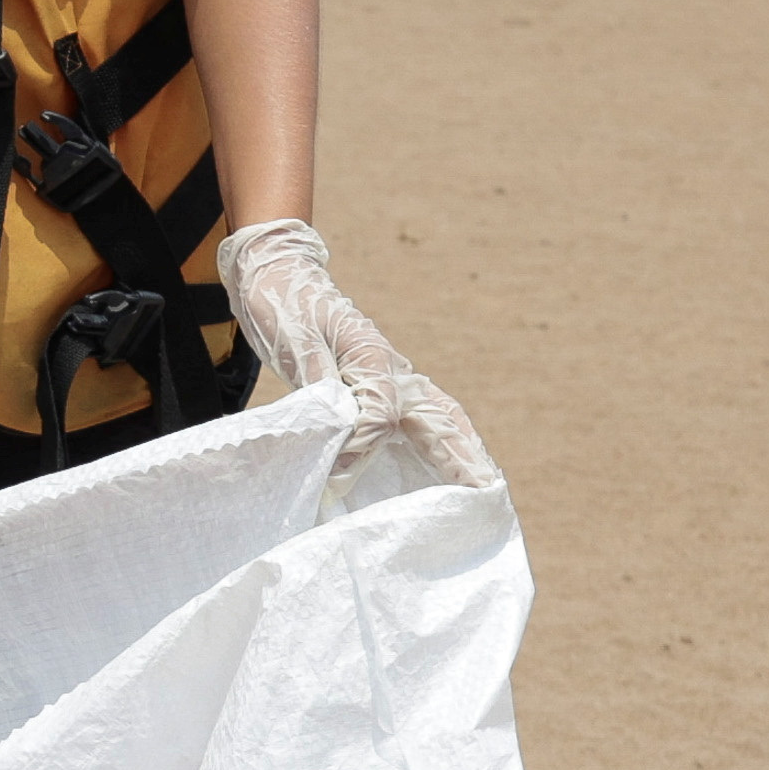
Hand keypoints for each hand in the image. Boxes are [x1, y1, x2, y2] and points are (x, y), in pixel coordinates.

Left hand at [216, 219, 498, 490]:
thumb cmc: (285, 304)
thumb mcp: (298, 342)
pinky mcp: (379, 388)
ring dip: (462, 455)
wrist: (278, 275)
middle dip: (466, 457)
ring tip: (484, 491)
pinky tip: (443, 478)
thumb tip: (349, 432)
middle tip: (490, 494)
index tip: (334, 476)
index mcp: (373, 357)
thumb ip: (323, 386)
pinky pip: (416, 425)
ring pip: (439, 421)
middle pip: (442, 418)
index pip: (381, 414)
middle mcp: (394, 371)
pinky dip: (438, 449)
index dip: (359, 447)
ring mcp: (393, 379)